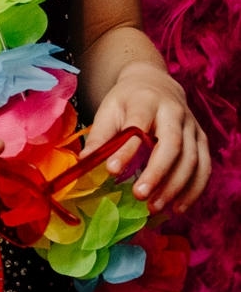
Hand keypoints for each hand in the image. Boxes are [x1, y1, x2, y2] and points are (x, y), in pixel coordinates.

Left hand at [82, 61, 209, 211]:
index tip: (112, 171)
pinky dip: (193, 190)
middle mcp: (173, 112)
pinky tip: (178, 208)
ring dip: (175, 187)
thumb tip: (86, 161)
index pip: (138, 126)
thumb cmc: (128, 101)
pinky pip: (204, 167)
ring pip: (191, 159)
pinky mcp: (201, 139)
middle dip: (157, 173)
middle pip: (172, 144)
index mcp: (146, 101)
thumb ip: (100, 136)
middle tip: (139, 196)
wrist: (155, 83)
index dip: (126, 150)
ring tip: (154, 208)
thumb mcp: (108, 110)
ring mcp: (191, 126)